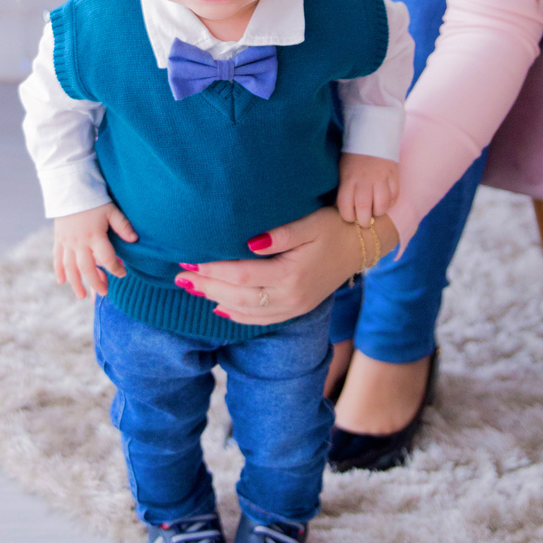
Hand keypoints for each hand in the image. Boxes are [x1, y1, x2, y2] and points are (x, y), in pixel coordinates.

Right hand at [52, 202, 135, 300]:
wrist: (70, 188)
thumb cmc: (94, 199)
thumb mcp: (111, 210)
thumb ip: (123, 226)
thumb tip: (135, 240)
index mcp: (95, 236)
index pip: (107, 259)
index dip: (116, 269)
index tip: (123, 273)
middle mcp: (79, 242)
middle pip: (86, 268)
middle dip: (95, 283)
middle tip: (104, 293)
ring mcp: (67, 242)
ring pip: (70, 268)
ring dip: (75, 283)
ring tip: (81, 296)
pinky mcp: (58, 239)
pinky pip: (57, 258)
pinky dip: (58, 270)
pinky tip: (61, 281)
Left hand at [177, 206, 398, 327]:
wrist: (363, 245)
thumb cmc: (334, 226)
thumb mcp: (309, 223)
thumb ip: (280, 234)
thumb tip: (250, 243)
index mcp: (290, 274)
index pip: (241, 276)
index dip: (212, 270)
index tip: (188, 260)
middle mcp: (291, 296)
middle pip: (238, 297)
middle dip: (206, 287)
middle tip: (180, 277)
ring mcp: (294, 307)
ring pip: (247, 311)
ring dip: (216, 300)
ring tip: (192, 289)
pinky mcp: (297, 309)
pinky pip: (262, 320)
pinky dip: (238, 316)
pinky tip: (220, 308)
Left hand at [336, 153, 399, 227]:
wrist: (371, 137)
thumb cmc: (354, 158)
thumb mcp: (343, 172)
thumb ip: (345, 190)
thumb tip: (346, 210)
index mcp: (349, 179)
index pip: (345, 205)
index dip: (348, 216)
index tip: (350, 217)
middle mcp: (364, 179)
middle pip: (364, 207)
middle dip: (364, 220)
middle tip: (364, 221)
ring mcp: (381, 178)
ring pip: (382, 204)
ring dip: (379, 212)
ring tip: (376, 212)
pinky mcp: (394, 176)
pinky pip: (395, 195)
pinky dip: (391, 203)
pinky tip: (386, 203)